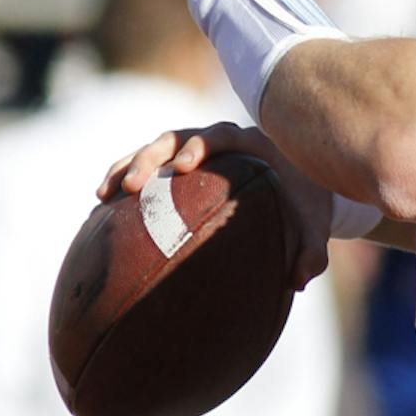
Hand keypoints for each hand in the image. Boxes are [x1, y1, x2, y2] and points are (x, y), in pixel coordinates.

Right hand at [96, 122, 330, 290]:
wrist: (300, 191)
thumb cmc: (307, 206)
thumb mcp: (316, 227)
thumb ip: (312, 250)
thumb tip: (299, 281)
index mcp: (253, 144)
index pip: (222, 134)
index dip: (202, 144)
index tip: (183, 166)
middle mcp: (219, 142)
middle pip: (178, 137)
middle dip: (152, 156)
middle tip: (133, 186)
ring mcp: (196, 151)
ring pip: (155, 149)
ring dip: (129, 166)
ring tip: (103, 195)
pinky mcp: (179, 169)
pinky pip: (148, 170)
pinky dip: (124, 181)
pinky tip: (100, 209)